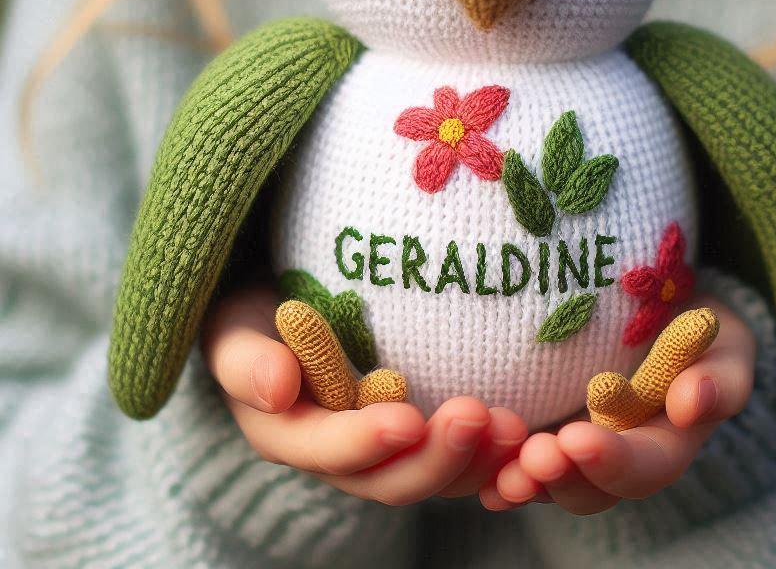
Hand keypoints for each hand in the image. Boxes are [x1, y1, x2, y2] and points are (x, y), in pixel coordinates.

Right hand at [200, 285, 527, 505]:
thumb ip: (245, 359)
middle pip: (391, 479)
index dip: (366, 441)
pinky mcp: (422, 433)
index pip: (328, 450)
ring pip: (435, 477)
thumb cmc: (256, 315)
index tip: (408, 418)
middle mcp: (341, 456)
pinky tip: (528, 432)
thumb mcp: (234, 327)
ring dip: (477, 461)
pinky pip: (461, 457)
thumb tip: (275, 385)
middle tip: (478, 416)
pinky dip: (494, 454)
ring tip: (516, 429)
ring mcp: (386, 449)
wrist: (285, 309)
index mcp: (290, 435)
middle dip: (436, 457)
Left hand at [479, 293, 755, 514]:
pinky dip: (500, 470)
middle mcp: (622, 456)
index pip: (645, 464)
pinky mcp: (547, 428)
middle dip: (562, 476)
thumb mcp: (727, 346)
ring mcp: (581, 446)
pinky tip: (480, 473)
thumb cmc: (701, 328)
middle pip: (592, 488)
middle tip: (534, 457)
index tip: (577, 438)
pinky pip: (521, 460)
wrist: (666, 309)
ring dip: (526, 481)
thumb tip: (690, 404)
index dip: (612, 459)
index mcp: (669, 442)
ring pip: (554, 482)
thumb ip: (718, 377)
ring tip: (503, 473)